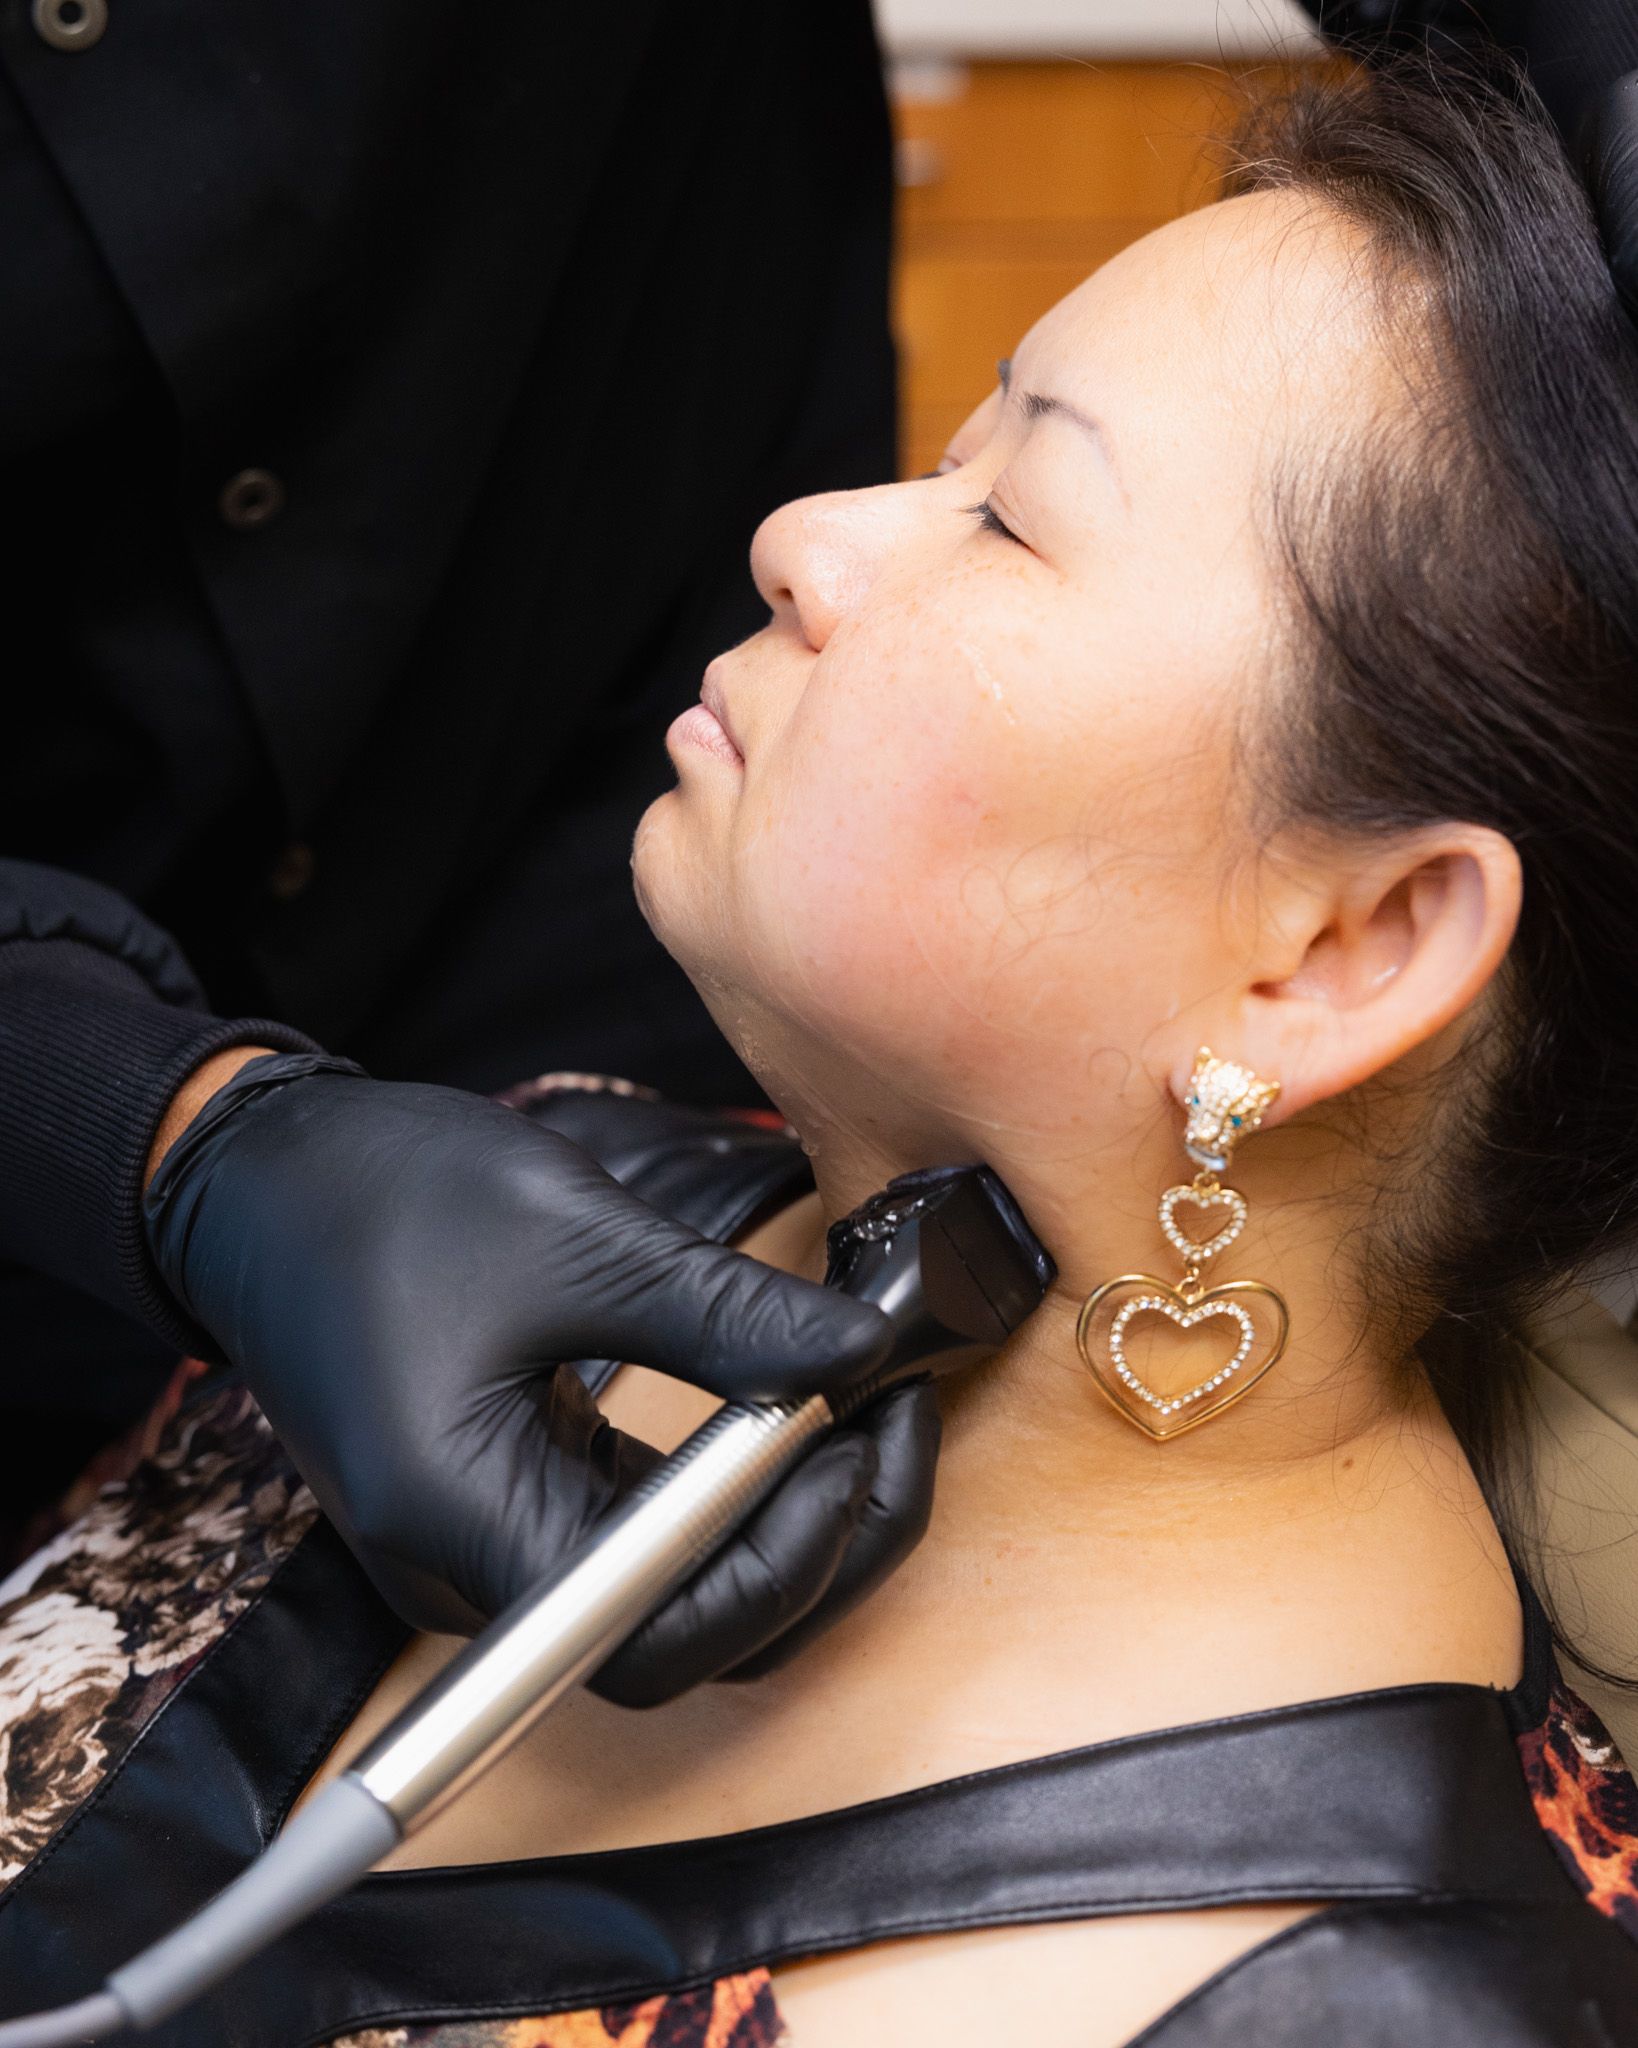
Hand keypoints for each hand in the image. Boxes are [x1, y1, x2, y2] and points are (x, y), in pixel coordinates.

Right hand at [142, 1053, 939, 1704]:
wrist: (262, 1185)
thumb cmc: (388, 1199)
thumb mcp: (575, 1237)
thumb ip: (726, 1314)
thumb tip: (867, 1351)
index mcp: (464, 1519)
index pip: (659, 1631)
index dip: (788, 1559)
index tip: (863, 1441)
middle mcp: (470, 1573)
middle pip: (681, 1638)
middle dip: (816, 1550)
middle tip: (896, 1423)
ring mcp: (488, 1551)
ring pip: (673, 1604)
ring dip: (786, 1528)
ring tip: (866, 1413)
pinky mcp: (508, 1510)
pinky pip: (642, 1551)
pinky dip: (729, 1502)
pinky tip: (790, 1419)